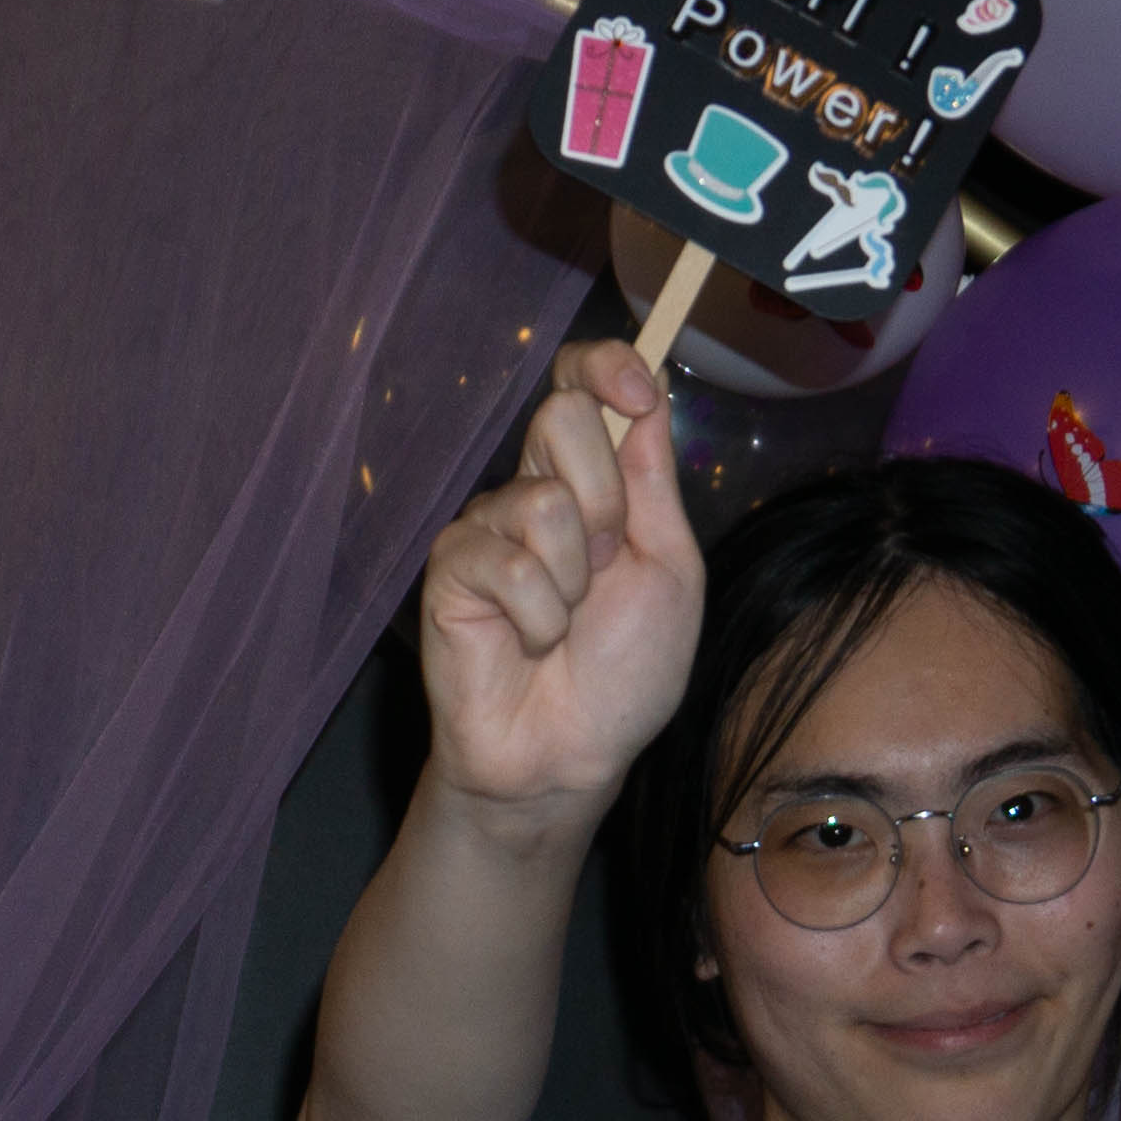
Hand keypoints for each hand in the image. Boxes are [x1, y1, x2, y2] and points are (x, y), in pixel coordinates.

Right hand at [417, 338, 708, 843]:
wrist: (569, 754)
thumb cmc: (623, 675)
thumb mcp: (669, 568)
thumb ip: (652, 481)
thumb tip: (647, 396)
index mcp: (593, 483)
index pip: (584, 384)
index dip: (606, 367)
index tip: (638, 394)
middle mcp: (535, 492)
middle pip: (563, 418)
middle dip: (606, 503)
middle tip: (603, 571)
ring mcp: (488, 527)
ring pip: (540, 500)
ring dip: (573, 579)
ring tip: (563, 625)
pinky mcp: (452, 569)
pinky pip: (506, 561)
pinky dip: (536, 616)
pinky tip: (527, 645)